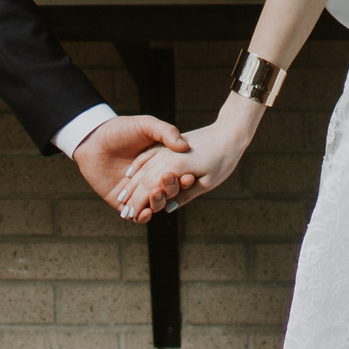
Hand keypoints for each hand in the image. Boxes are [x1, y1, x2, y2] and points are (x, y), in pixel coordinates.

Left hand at [70, 110, 189, 213]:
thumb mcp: (146, 125)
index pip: (178, 177)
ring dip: (158, 203)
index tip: (189, 176)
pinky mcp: (121, 202)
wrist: (92, 138)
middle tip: (168, 180)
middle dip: (171, 190)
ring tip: (156, 193)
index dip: (185, 179)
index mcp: (161, 164)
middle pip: (168, 193)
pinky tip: (145, 211)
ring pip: (154, 206)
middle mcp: (151, 180)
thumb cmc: (120, 129)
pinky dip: (142, 216)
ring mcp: (137, 192)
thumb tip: (184, 146)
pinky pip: (135, 216)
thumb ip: (166, 132)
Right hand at [117, 103, 255, 223]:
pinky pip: (148, 155)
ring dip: (131, 183)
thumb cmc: (222, 160)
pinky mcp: (168, 144)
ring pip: (143, 167)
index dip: (138, 203)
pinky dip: (138, 164)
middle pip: (143, 179)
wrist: (228, 133)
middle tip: (123, 212)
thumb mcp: (207, 183)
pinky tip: (131, 172)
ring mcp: (166, 149)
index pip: (149, 189)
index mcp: (175, 168)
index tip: (129, 216)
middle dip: (131, 197)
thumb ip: (185, 196)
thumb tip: (167, 209)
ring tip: (121, 196)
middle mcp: (167, 157)